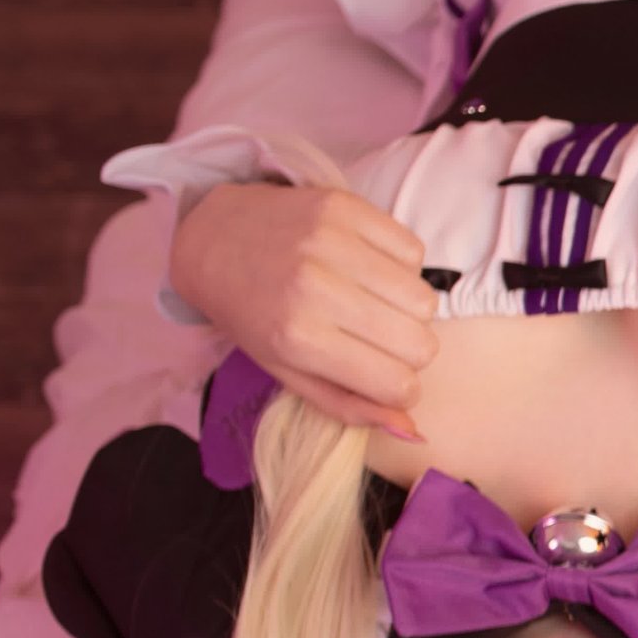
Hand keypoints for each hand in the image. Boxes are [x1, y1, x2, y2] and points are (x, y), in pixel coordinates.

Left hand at [169, 181, 435, 440]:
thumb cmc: (253, 313)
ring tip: (371, 299)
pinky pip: (415, 252)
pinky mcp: (344, 207)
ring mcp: (330, 242)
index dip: (399, 386)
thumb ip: (349, 406)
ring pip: (424, 298)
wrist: (212, 238)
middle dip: (407, 349)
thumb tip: (413, 429)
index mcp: (297, 339)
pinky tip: (368, 267)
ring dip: (406, 307)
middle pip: (420, 343)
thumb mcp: (288, 371)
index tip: (381, 375)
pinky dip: (401, 266)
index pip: (398, 383)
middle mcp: (313, 289)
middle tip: (375, 337)